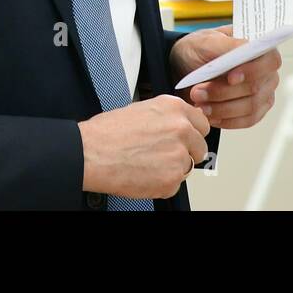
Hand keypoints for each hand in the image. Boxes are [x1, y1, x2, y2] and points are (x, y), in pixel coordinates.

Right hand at [78, 94, 210, 199]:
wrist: (91, 153)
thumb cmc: (108, 132)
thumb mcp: (141, 109)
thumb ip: (167, 117)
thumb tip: (179, 124)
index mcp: (174, 108)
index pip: (202, 123)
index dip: (192, 133)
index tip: (186, 138)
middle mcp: (181, 129)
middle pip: (200, 147)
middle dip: (186, 152)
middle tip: (163, 154)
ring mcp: (179, 156)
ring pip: (187, 166)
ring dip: (172, 168)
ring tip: (147, 163)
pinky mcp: (172, 179)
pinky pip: (175, 184)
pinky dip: (161, 183)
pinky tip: (144, 173)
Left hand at [168, 25, 280, 128]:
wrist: (186, 66)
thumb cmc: (200, 49)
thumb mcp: (207, 41)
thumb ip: (228, 44)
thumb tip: (247, 47)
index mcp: (260, 49)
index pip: (270, 61)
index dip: (253, 71)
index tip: (230, 78)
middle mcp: (267, 72)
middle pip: (255, 88)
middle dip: (224, 93)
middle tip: (198, 92)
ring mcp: (263, 94)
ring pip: (250, 107)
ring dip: (222, 108)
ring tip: (199, 105)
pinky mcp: (254, 111)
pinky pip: (247, 121)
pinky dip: (226, 120)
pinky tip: (209, 115)